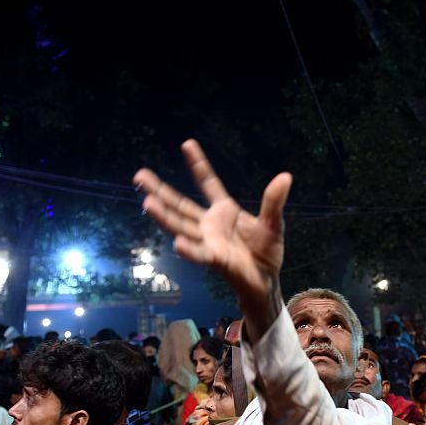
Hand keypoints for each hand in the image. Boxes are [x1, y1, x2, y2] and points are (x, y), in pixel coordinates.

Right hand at [134, 140, 291, 336]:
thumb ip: (273, 202)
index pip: (207, 183)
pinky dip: (189, 249)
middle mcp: (210, 224)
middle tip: (139, 175)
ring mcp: (209, 241)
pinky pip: (199, 253)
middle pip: (180, 204)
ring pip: (181, 226)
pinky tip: (177, 243)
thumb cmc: (265, 252)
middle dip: (160, 190)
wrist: (266, 281)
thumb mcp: (273, 223)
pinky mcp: (215, 259)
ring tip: (146, 203)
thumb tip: (286, 176)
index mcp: (224, 210)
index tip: (187, 143)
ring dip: (164, 217)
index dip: (198, 165)